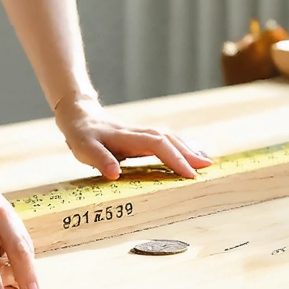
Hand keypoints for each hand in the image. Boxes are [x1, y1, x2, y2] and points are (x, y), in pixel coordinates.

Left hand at [53, 96, 212, 180]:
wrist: (80, 115)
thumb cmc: (81, 135)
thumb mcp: (83, 148)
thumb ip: (99, 159)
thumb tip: (115, 173)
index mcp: (127, 136)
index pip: (157, 145)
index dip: (174, 158)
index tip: (189, 174)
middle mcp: (139, 132)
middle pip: (169, 139)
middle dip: (189, 152)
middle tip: (208, 167)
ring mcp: (142, 133)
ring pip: (170, 137)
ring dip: (189, 148)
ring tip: (207, 161)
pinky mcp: (143, 136)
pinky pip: (166, 140)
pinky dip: (182, 146)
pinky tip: (194, 153)